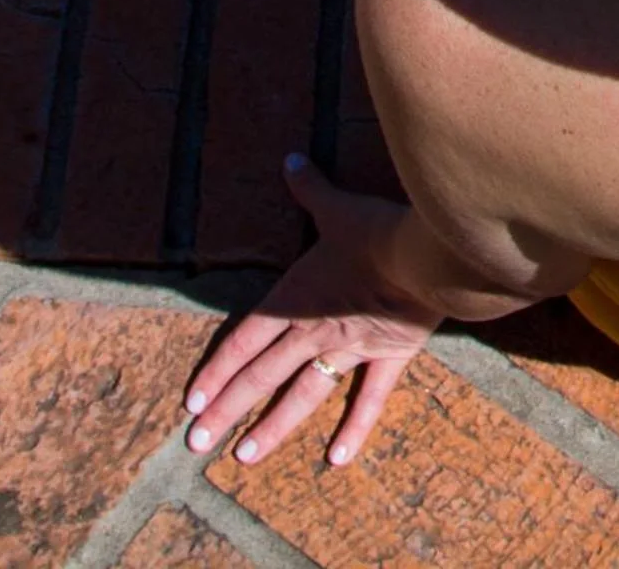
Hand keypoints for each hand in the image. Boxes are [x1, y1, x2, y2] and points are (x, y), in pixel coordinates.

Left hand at [185, 156, 441, 468]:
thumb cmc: (378, 230)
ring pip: (303, 395)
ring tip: (244, 456)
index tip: (193, 400)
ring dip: (273, 427)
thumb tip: (289, 159)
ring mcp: (350, 348)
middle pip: (263, 375)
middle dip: (229, 408)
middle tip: (197, 443)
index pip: (246, 338)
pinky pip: (368, 399)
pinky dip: (353, 429)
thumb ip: (311, 187)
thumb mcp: (339, 207)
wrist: (425, 255)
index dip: (218, 368)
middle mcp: (315, 330)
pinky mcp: (388, 356)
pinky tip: (336, 459)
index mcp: (298, 297)